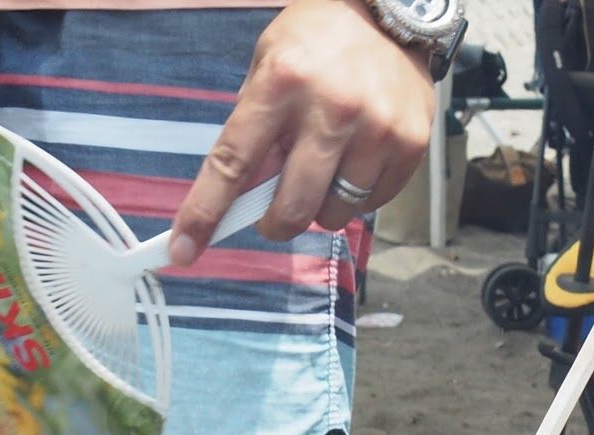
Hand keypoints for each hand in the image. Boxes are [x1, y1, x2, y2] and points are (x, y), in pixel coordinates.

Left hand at [169, 0, 433, 265]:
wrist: (391, 11)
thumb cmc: (319, 41)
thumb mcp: (270, 64)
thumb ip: (255, 128)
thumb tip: (241, 195)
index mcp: (281, 83)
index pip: (233, 163)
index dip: (205, 212)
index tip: (183, 251)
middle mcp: (330, 108)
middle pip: (291, 206)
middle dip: (274, 223)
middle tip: (273, 215)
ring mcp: (375, 129)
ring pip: (335, 212)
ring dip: (321, 205)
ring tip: (327, 168)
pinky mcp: (410, 144)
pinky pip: (372, 203)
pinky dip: (358, 194)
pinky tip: (358, 158)